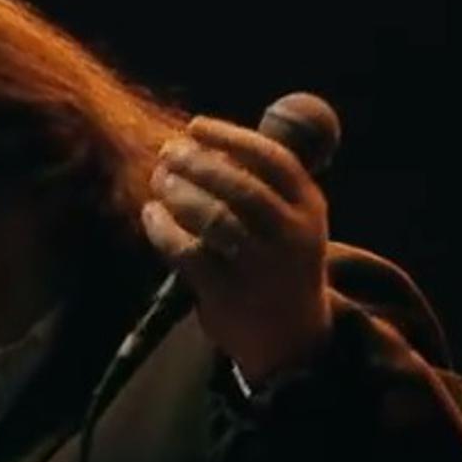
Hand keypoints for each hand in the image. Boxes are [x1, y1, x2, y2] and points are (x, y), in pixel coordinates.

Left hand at [140, 114, 332, 382]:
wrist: (291, 335)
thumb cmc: (279, 260)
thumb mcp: (291, 219)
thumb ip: (261, 181)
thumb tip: (206, 137)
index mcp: (310, 207)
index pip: (272, 159)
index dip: (230, 137)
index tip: (196, 126)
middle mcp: (291, 236)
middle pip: (239, 186)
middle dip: (197, 163)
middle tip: (167, 153)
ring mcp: (261, 267)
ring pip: (213, 217)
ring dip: (178, 192)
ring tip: (159, 180)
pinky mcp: (229, 293)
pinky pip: (187, 251)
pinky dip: (162, 228)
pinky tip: (150, 214)